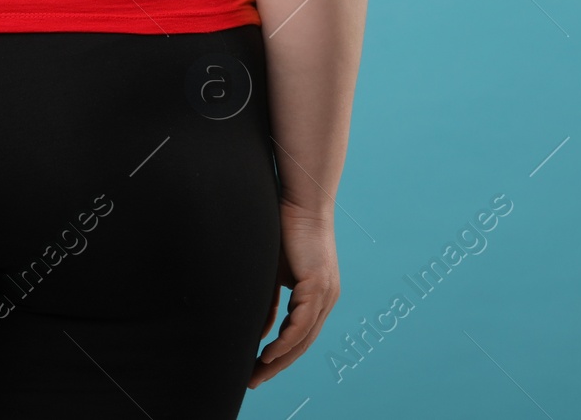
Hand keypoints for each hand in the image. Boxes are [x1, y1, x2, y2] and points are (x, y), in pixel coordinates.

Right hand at [249, 202, 339, 388]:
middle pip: (302, 343)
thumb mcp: (273, 273)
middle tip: (254, 381)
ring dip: (279, 359)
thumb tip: (262, 331)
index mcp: (318, 295)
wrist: (299, 201)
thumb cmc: (284, 229)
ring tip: (256, 373)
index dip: (279, 355)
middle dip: (277, 365)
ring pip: (303, 338)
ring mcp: (326, 293)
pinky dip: (285, 341)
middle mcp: (326, 298)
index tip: (257, 368)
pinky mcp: (318, 285)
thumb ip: (270, 302)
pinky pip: (301, 323)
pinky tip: (268, 353)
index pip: (299, 334)